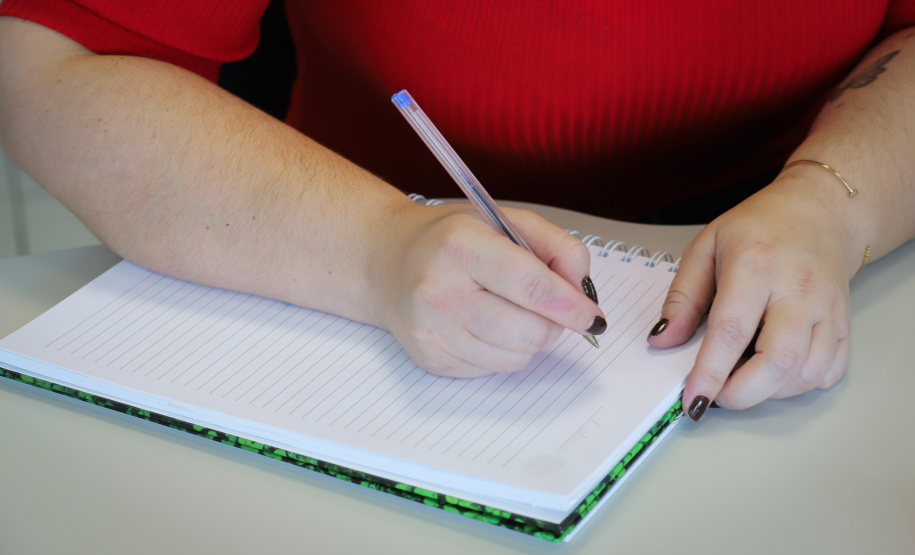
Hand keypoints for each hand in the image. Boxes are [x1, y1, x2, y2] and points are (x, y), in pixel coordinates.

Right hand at [371, 204, 605, 377]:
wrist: (387, 262)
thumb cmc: (452, 240)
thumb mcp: (505, 221)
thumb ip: (556, 246)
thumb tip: (583, 291)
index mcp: (462, 246)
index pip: (532, 287)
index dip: (571, 306)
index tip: (591, 316)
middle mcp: (439, 289)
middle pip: (529, 332)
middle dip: (553, 324)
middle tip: (547, 307)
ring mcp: (431, 329)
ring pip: (516, 357)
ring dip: (529, 339)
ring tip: (508, 310)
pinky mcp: (430, 358)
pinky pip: (493, 369)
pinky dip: (503, 351)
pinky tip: (483, 324)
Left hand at [648, 179, 855, 418]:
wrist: (818, 212)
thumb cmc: (758, 228)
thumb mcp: (705, 247)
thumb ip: (682, 297)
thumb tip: (663, 340)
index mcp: (755, 266)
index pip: (731, 331)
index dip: (710, 373)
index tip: (693, 400)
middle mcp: (797, 290)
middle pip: (777, 361)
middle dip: (743, 393)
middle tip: (717, 397)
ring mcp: (826, 309)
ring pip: (807, 372)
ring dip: (770, 392)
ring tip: (743, 380)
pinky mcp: (844, 323)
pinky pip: (830, 371)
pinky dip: (801, 385)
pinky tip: (776, 373)